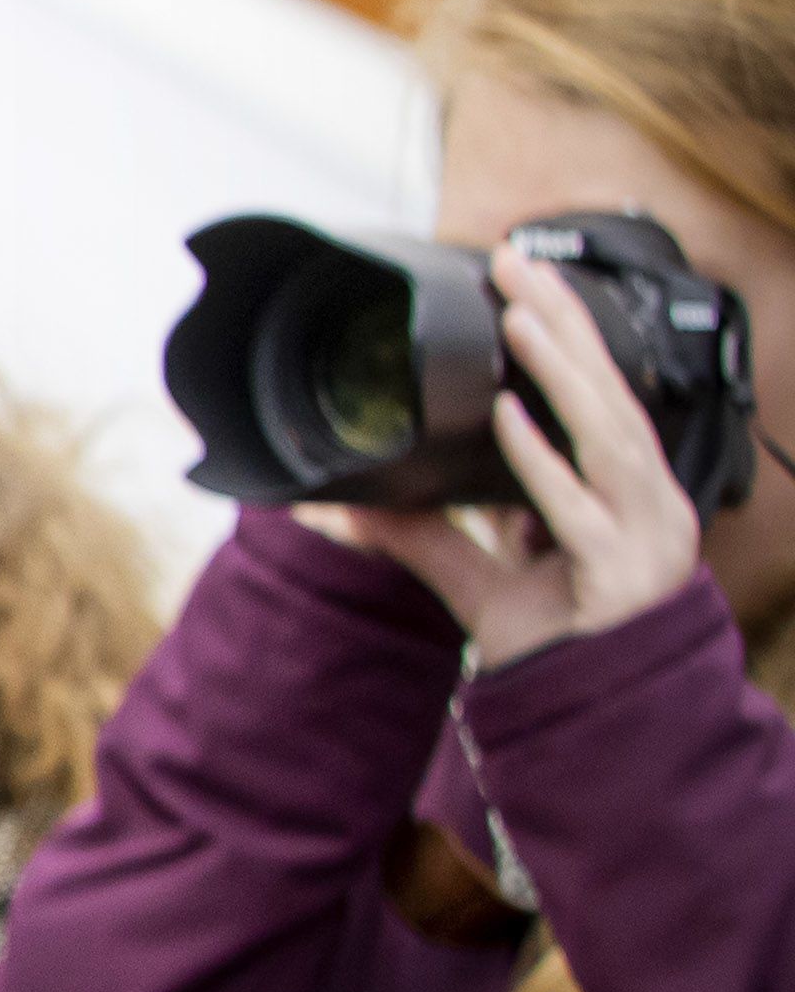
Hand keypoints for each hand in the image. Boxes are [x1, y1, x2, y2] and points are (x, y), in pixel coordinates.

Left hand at [303, 253, 706, 667]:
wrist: (593, 729)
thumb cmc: (559, 649)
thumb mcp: (479, 582)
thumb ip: (423, 540)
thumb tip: (347, 506)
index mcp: (623, 493)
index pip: (601, 394)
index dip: (569, 335)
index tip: (523, 281)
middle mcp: (644, 505)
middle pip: (610, 396)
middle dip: (567, 326)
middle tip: (518, 262)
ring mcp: (643, 538)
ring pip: (609, 437)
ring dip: (564, 374)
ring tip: (522, 317)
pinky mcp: (621, 576)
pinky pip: (579, 510)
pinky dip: (543, 463)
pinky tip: (513, 420)